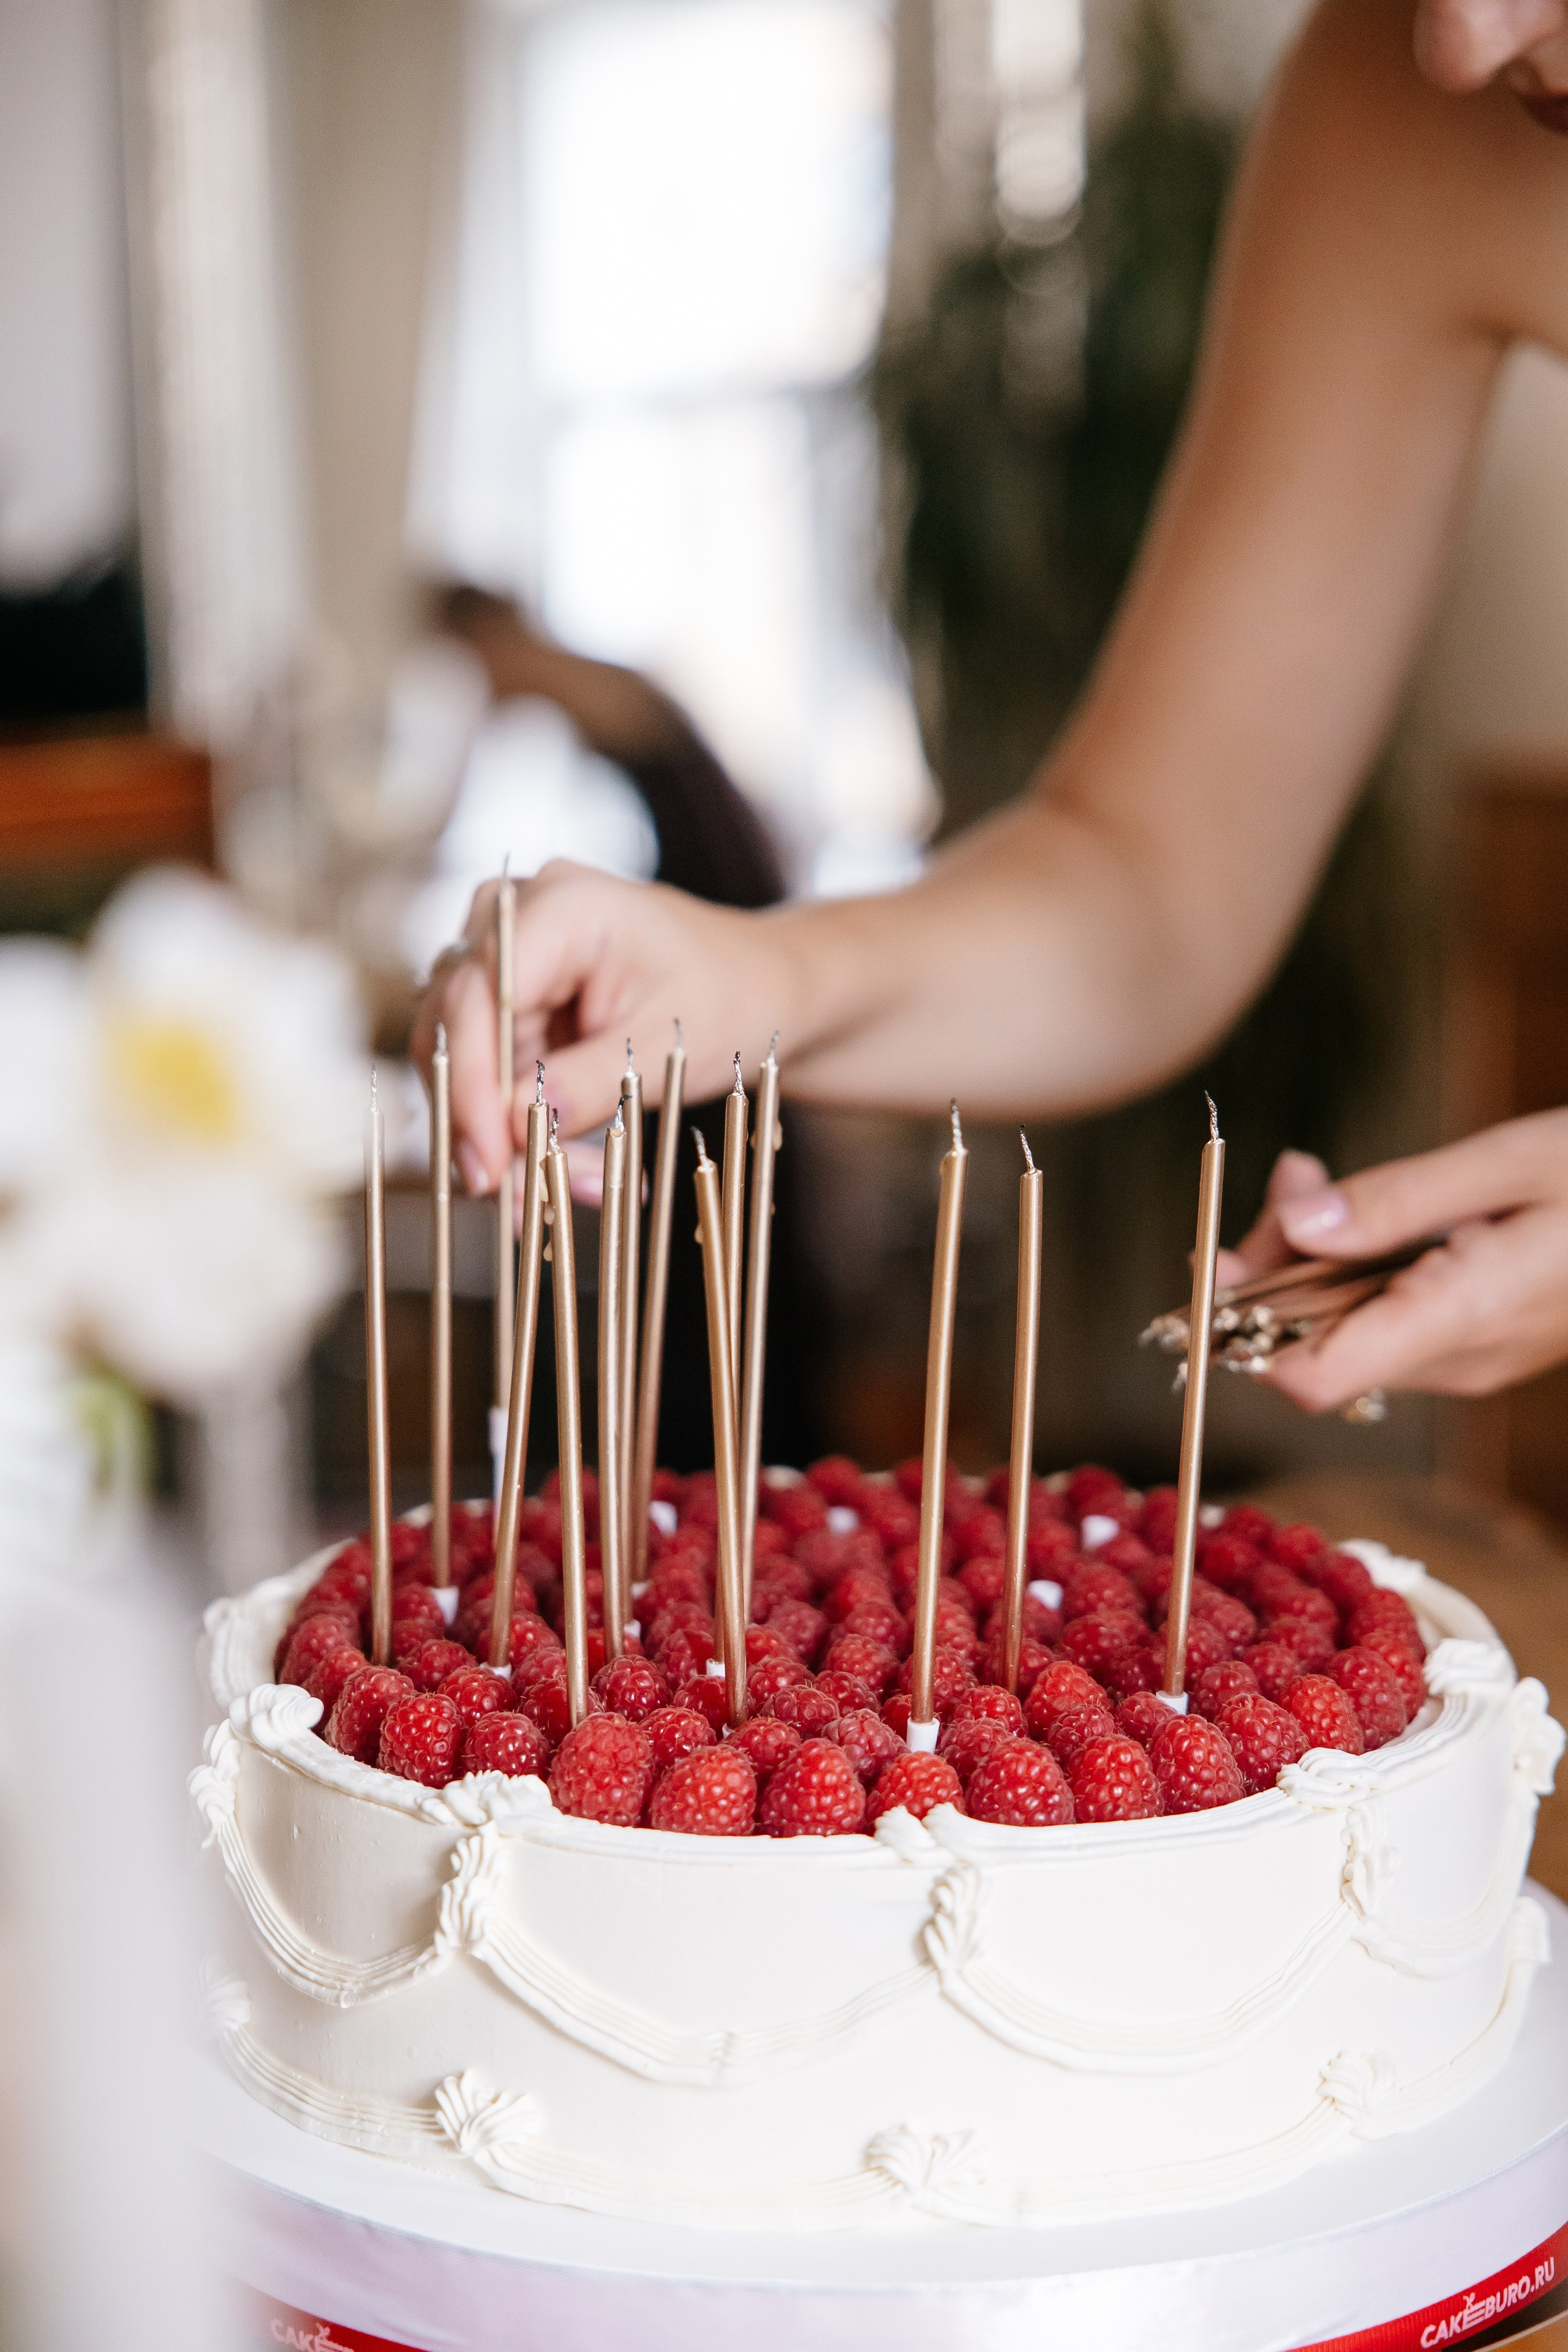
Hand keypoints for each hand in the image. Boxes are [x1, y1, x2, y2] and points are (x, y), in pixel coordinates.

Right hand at [409, 863, 799, 1190]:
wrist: (758, 987)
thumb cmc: (727, 997)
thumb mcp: (669, 1047)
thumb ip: (589, 1083)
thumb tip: (514, 1130)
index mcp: (561, 905)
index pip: (480, 998)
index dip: (473, 1087)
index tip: (489, 1166)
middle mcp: (512, 918)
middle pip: (455, 1029)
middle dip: (486, 1125)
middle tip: (523, 1202)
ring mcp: (504, 958)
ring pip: (463, 1062)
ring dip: (509, 1137)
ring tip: (577, 1187)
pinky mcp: (509, 1003)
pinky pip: (489, 1075)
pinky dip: (524, 1128)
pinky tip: (573, 1168)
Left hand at [1217, 1112, 1567, 1408]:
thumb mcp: (1507, 1162)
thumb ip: (1395, 1199)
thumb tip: (1294, 1224)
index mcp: (1462, 1318)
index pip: (1312, 1380)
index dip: (1244, 1334)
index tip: (1223, 1259)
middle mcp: (1455, 1360)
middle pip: (1311, 1345)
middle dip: (1274, 1264)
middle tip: (1290, 1174)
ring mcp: (1465, 1357)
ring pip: (1342, 1326)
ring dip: (1309, 1255)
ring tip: (1315, 1173)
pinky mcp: (1472, 1339)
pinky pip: (1381, 1313)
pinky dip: (1352, 1262)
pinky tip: (1360, 1205)